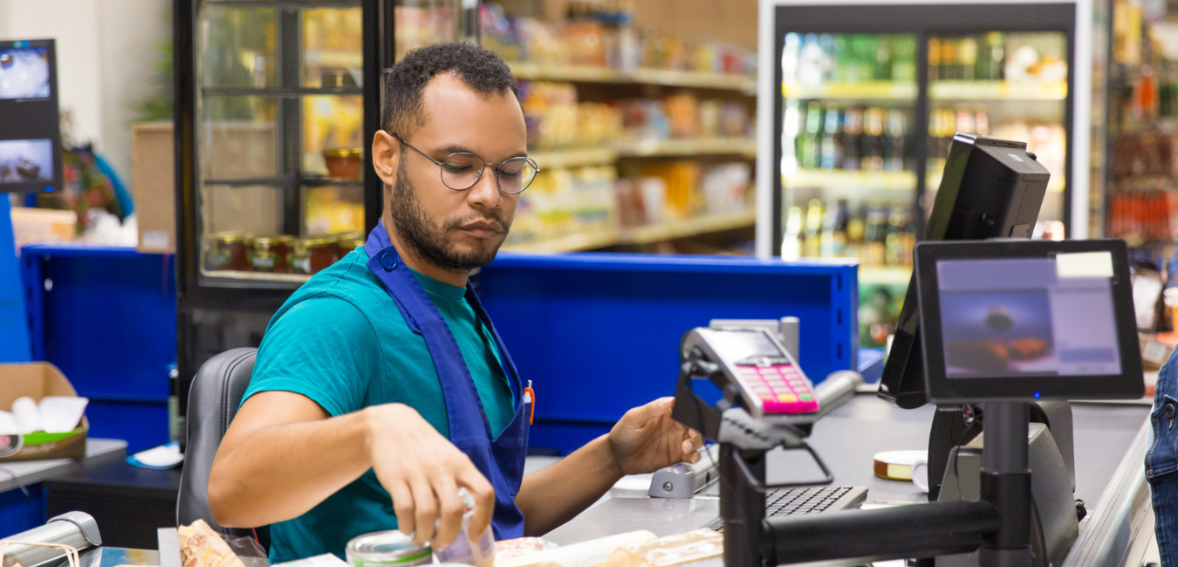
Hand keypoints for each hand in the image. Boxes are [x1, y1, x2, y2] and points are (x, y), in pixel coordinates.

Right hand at [364, 404, 494, 548]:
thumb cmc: (426, 448)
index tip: (475, 536)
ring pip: (427, 514)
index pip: (484, 493)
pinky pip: (403, 509)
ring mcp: (418, 472)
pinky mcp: (395, 477)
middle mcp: (442, 468)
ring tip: (422, 539)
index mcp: (461, 464)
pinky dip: (406, 525)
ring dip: (424, 534)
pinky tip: (407, 528)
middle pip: (453, 510)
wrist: (392, 425)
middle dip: (448, 535)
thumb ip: (460, 483)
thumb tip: (468, 519)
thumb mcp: (450, 458)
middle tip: (442, 545)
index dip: (484, 519)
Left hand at [607, 397, 703, 476]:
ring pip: (696, 439)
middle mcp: (673, 425)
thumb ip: (650, 409)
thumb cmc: (622, 434)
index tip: (689, 419)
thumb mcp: (633, 418)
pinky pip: (691, 455)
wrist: (617, 458)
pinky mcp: (675, 455)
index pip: (683, 408)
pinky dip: (695, 456)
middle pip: (694, 424)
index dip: (690, 412)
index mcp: (664, 413)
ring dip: (696, 443)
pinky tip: (691, 457)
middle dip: (697, 429)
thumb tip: (667, 400)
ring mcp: (675, 441)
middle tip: (691, 435)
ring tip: (686, 447)